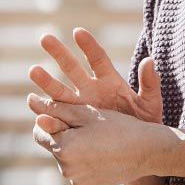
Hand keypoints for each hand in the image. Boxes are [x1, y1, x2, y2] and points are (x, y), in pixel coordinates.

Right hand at [28, 26, 163, 125]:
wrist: (136, 151)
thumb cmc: (145, 125)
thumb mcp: (150, 105)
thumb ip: (151, 84)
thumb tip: (150, 60)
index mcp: (110, 81)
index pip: (98, 59)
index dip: (89, 46)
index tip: (78, 32)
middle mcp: (91, 89)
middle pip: (73, 68)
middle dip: (59, 53)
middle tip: (45, 38)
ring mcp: (79, 106)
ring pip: (60, 90)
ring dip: (46, 81)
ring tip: (34, 71)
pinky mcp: (73, 122)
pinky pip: (57, 115)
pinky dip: (46, 111)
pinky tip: (34, 104)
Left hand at [29, 95, 170, 184]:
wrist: (147, 152)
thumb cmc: (118, 127)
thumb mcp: (87, 114)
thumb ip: (57, 110)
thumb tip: (33, 107)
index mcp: (63, 148)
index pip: (38, 132)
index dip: (46, 120)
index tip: (60, 112)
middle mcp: (67, 169)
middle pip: (53, 147)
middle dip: (62, 135)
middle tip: (82, 124)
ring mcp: (78, 182)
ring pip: (66, 160)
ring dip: (73, 149)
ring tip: (95, 138)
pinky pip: (79, 172)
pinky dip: (85, 162)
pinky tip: (102, 153)